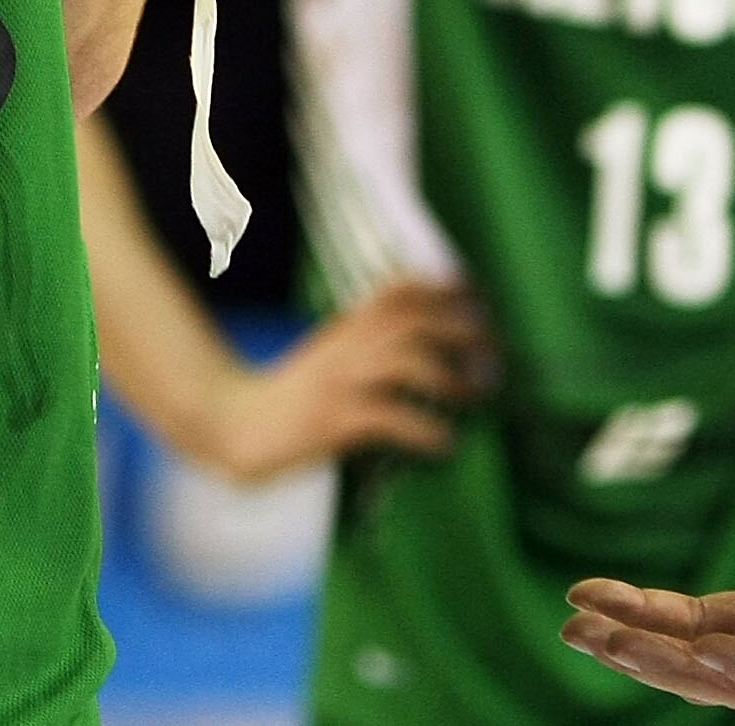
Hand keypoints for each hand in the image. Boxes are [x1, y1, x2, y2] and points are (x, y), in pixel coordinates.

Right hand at [198, 280, 495, 479]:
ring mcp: (340, 382)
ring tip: (476, 395)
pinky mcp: (334, 421)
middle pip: (412, 321)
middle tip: (496, 348)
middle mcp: (346, 346)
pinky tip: (446, 444)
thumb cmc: (294, 395)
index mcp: (347, 328)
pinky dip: (424, 430)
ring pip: (404, 362)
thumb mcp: (332, 355)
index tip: (479, 298)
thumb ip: (370, 344)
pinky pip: (389, 418)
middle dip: (460, 328)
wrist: (238, 422)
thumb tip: (429, 347)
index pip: (399, 293)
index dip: (442, 290)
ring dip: (448, 376)